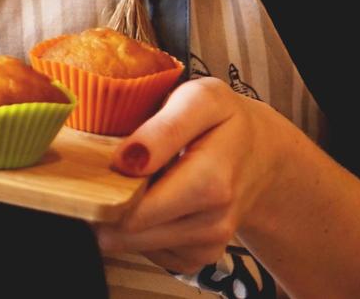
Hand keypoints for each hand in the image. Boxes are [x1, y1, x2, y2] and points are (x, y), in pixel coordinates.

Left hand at [94, 77, 300, 269]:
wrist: (261, 155)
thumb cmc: (225, 121)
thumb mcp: (201, 100)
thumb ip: (164, 128)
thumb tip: (125, 161)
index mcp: (211, 181)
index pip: (137, 211)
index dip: (105, 193)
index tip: (98, 170)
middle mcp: (213, 220)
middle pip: (130, 233)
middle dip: (110, 204)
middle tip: (112, 172)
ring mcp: (207, 243)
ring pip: (135, 244)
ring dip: (125, 216)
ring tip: (141, 182)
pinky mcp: (199, 257)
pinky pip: (150, 252)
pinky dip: (143, 228)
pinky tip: (156, 200)